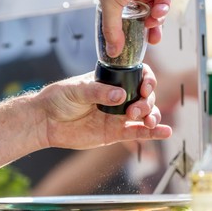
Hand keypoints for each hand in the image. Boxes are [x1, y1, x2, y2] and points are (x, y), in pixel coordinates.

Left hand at [35, 64, 171, 149]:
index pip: (137, 76)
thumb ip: (98, 92)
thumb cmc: (58, 99)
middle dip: (147, 102)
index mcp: (110, 81)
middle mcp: (118, 98)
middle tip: (134, 111)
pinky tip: (166, 132)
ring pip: (144, 115)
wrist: (46, 121)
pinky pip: (136, 133)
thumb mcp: (76, 90)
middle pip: (144, 97)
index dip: (147, 80)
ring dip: (152, 117)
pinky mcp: (113, 133)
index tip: (145, 87)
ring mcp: (117, 116)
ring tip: (150, 122)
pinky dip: (152, 134)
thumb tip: (121, 96)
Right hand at [97, 0, 172, 56]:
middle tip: (151, 40)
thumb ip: (112, 28)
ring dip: (156, 20)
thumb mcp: (111, 4)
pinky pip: (164, 1)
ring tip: (153, 22)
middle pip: (143, 18)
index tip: (136, 44)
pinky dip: (163, 8)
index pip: (125, 20)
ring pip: (155, 11)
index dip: (131, 33)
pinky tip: (159, 11)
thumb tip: (112, 51)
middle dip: (149, 31)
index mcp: (117, 0)